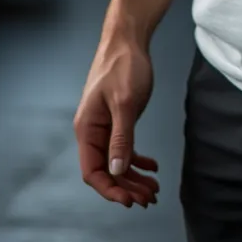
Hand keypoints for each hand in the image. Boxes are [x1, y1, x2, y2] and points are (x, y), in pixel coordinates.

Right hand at [74, 36, 158, 208]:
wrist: (128, 40)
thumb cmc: (123, 66)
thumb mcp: (125, 103)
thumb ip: (121, 138)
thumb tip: (116, 171)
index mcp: (88, 129)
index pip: (92, 171)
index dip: (109, 189)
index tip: (129, 201)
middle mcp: (93, 131)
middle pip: (107, 171)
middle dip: (127, 187)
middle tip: (149, 198)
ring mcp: (105, 126)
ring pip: (117, 162)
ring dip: (134, 177)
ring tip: (154, 189)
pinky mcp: (118, 120)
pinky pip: (125, 148)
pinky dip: (138, 160)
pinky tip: (152, 167)